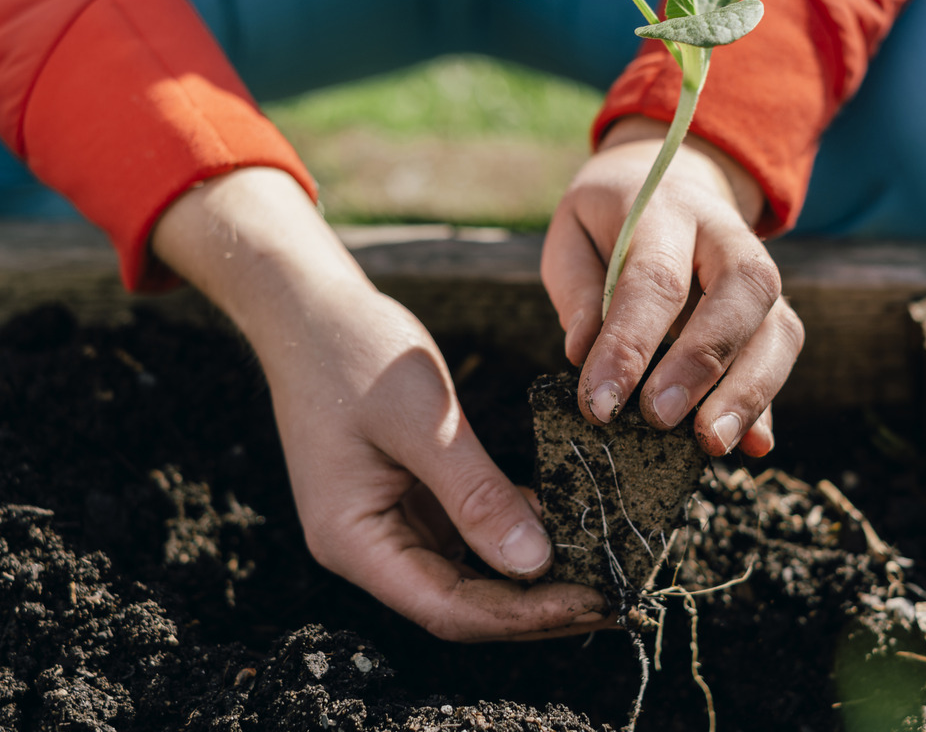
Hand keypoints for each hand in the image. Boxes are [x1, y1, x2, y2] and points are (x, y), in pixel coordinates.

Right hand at [153, 168, 607, 640]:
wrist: (310, 307)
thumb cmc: (353, 352)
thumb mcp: (423, 421)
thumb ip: (476, 493)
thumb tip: (535, 563)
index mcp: (353, 541)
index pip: (447, 609)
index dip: (521, 617)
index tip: (592, 600)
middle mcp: (369, 547)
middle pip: (463, 604)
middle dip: (538, 607)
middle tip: (616, 598)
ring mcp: (390, 524)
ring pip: (471, 574)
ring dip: (534, 577)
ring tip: (605, 572)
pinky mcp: (411, 498)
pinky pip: (470, 534)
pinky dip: (517, 534)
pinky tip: (568, 528)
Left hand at [542, 116, 803, 456]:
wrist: (670, 184)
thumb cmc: (609, 223)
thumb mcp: (572, 235)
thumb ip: (577, 289)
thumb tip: (582, 354)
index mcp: (665, 209)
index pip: (654, 279)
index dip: (629, 345)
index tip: (600, 405)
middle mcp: (727, 236)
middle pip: (739, 292)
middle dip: (702, 362)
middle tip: (660, 419)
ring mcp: (760, 274)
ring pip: (776, 328)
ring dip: (748, 392)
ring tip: (712, 443)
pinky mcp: (773, 312)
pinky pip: (782, 355)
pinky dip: (768, 403)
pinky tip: (754, 445)